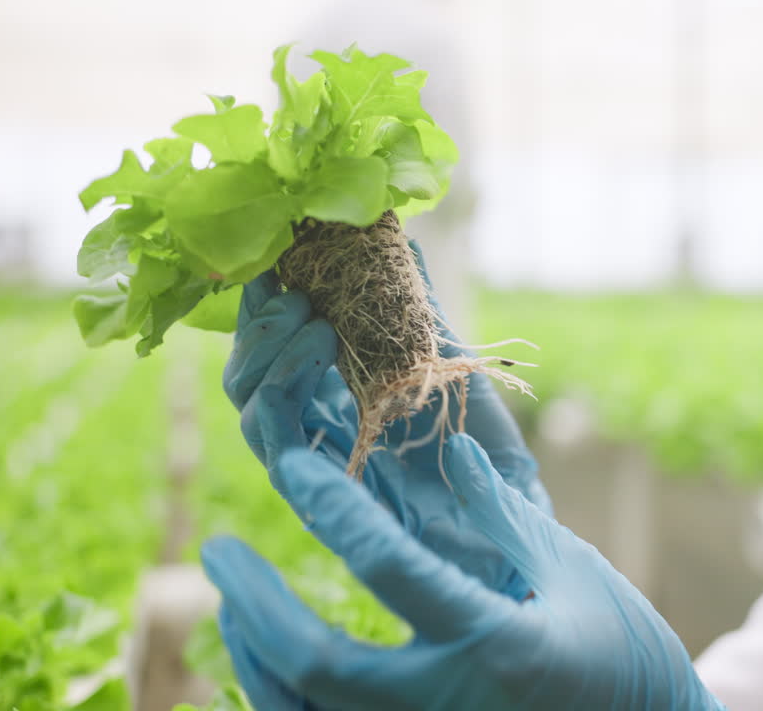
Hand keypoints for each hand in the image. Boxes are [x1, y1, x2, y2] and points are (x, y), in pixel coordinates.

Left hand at [202, 436, 724, 710]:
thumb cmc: (626, 654)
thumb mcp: (574, 573)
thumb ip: (505, 515)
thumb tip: (452, 449)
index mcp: (495, 643)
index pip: (390, 568)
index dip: (331, 509)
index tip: (292, 464)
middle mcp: (449, 705)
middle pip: (318, 665)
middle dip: (256, 604)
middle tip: (218, 551)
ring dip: (256, 654)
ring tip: (235, 602)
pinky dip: (283, 698)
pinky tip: (272, 657)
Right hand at [221, 240, 549, 598]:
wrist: (513, 523)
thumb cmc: (485, 449)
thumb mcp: (449, 363)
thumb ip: (415, 309)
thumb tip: (398, 237)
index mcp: (337, 394)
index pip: (275, 344)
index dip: (268, 302)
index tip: (280, 256)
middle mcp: (316, 428)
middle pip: (249, 375)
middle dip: (261, 326)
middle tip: (294, 293)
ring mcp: (319, 465)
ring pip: (253, 410)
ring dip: (270, 356)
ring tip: (312, 323)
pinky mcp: (328, 500)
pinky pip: (281, 452)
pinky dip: (282, 401)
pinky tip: (315, 358)